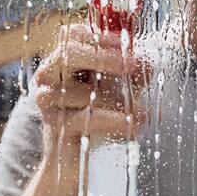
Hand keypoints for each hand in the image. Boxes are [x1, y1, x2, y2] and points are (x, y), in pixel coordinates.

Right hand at [32, 22, 146, 162]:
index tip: (128, 44)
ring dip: (119, 100)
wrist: (74, 161)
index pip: (73, 34)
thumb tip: (148, 64)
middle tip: (132, 65)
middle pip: (68, 52)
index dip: (101, 36)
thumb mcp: (117, 89)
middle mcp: (49, 76)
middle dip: (104, 57)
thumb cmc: (95, 116)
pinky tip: (135, 126)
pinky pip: (87, 119)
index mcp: (62, 60)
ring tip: (143, 111)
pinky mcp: (55, 127)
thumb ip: (132, 74)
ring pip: (84, 91)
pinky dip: (115, 121)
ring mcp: (48, 101)